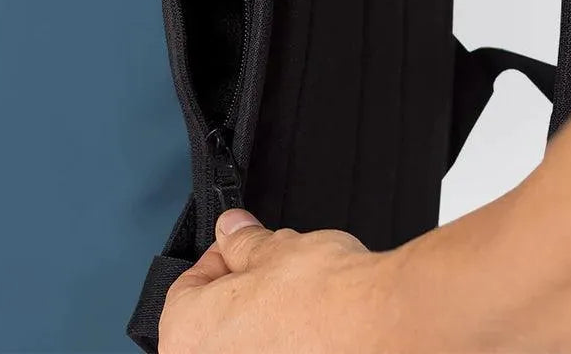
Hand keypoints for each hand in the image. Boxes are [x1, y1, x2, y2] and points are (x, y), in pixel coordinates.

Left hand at [159, 209, 394, 353]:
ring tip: (300, 301)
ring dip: (269, 326)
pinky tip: (315, 331)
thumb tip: (232, 230)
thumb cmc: (323, 298)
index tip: (240, 248)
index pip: (187, 287)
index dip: (220, 259)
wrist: (384, 329)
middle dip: (245, 295)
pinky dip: (293, 346)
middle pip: (219, 323)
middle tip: (273, 273)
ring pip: (251, 346)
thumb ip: (241, 242)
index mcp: (186, 337)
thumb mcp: (272, 248)